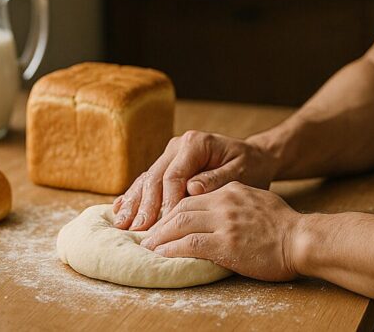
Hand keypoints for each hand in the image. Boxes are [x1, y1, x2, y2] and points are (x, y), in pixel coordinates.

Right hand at [112, 130, 276, 230]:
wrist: (254, 158)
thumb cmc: (251, 166)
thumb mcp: (241, 173)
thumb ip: (217, 179)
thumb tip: (192, 189)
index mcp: (195, 144)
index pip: (174, 175)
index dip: (167, 201)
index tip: (165, 224)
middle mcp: (178, 146)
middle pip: (155, 177)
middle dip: (145, 205)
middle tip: (137, 230)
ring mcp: (170, 156)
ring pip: (146, 180)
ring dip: (134, 203)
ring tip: (122, 225)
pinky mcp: (167, 167)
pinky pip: (147, 182)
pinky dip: (133, 197)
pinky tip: (119, 211)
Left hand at [140, 181, 301, 281]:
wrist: (302, 238)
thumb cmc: (284, 225)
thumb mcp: (257, 201)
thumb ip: (236, 202)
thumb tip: (219, 213)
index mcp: (231, 189)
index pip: (192, 196)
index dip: (172, 210)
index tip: (162, 222)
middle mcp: (225, 201)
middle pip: (181, 208)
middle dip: (161, 223)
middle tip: (147, 236)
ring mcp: (225, 222)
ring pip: (180, 224)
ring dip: (160, 237)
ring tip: (148, 247)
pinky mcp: (227, 244)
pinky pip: (190, 244)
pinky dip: (171, 250)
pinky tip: (162, 255)